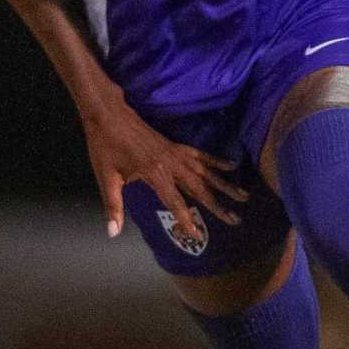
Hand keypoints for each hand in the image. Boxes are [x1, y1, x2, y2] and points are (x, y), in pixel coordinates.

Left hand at [79, 88, 249, 244]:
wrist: (108, 114)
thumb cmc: (105, 146)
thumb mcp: (106, 177)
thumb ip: (113, 206)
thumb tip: (113, 233)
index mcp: (154, 174)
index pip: (175, 202)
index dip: (186, 220)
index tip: (197, 234)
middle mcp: (170, 164)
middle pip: (199, 188)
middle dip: (217, 205)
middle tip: (235, 220)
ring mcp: (175, 152)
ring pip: (205, 171)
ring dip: (224, 184)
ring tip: (243, 195)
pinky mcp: (175, 144)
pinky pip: (200, 154)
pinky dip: (216, 160)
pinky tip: (231, 165)